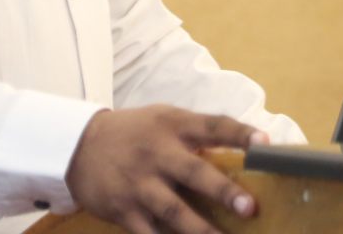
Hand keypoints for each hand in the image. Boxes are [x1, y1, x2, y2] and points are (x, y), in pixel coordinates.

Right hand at [64, 105, 266, 233]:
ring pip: (173, 211)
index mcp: (172, 126)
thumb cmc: (133, 133)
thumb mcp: (162, 119)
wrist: (77, 146)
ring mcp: (139, 184)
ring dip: (201, 230)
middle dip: (222, 190)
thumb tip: (244, 151)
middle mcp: (156, 153)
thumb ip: (196, 134)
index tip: (266, 145)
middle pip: (193, 172)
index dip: (241, 134)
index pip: (213, 125)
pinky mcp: (124, 210)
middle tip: (249, 207)